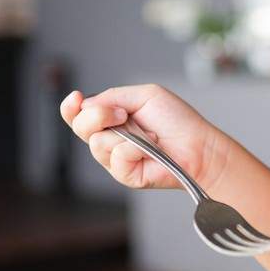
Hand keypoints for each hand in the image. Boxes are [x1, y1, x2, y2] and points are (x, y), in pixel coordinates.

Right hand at [60, 84, 231, 193]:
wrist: (198, 144)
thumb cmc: (177, 120)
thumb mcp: (144, 96)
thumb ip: (111, 96)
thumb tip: (84, 104)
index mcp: (111, 117)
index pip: (78, 114)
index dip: (70, 108)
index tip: (76, 99)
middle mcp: (109, 138)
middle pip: (80, 127)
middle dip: (98, 116)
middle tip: (123, 114)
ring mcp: (115, 157)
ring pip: (97, 143)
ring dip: (125, 134)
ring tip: (149, 135)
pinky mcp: (124, 174)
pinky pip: (116, 158)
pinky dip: (134, 150)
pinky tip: (150, 149)